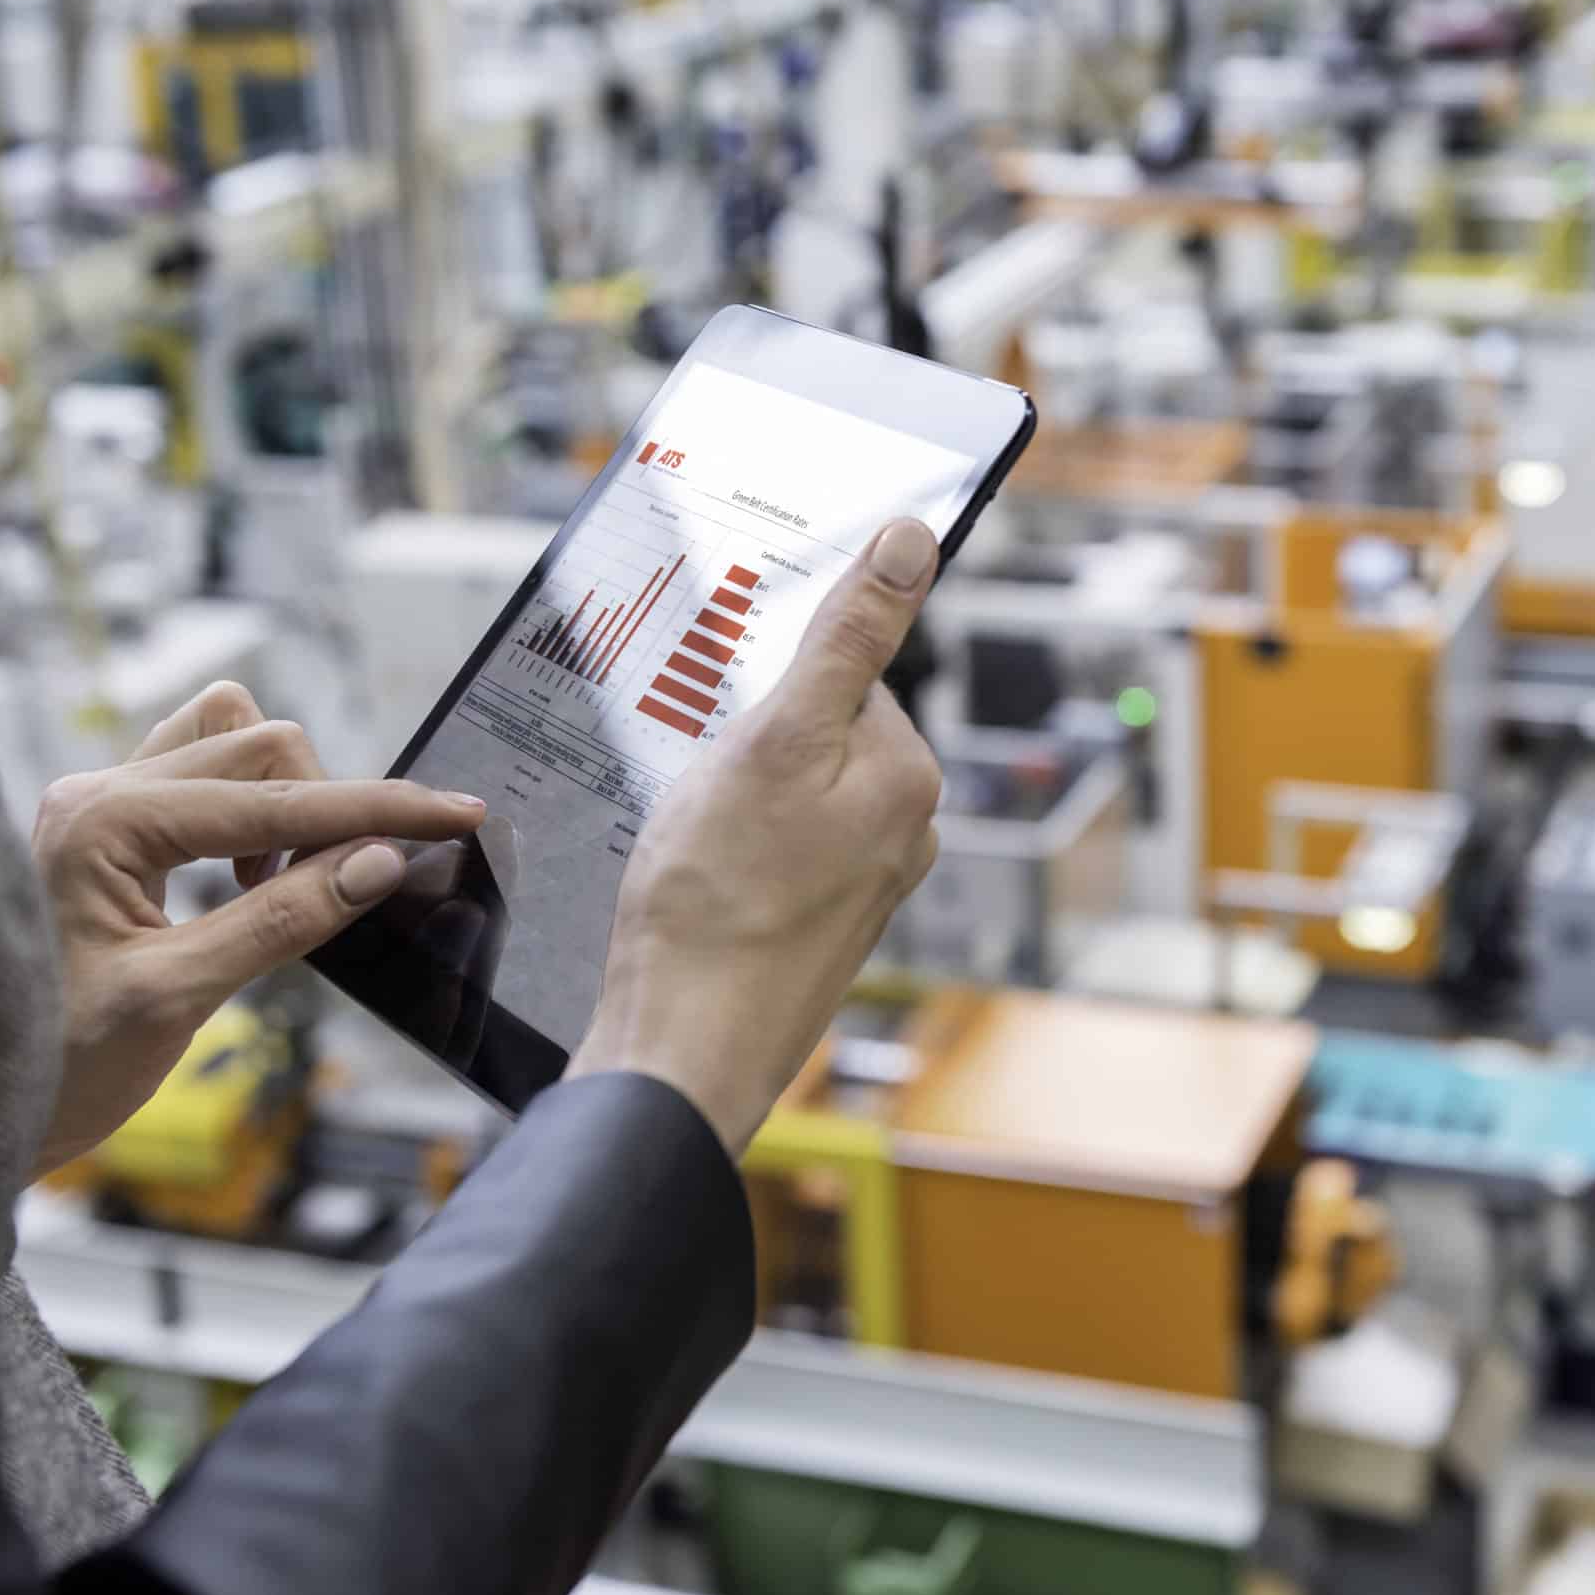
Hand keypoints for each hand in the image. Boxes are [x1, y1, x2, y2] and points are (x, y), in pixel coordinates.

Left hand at [29, 682, 485, 1175]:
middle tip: (346, 891)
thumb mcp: (178, 1000)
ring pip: (230, 741)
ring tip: (281, 887)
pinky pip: (202, 775)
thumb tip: (377, 861)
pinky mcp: (110, 829)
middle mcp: (97, 791)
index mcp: (104, 822)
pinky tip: (251, 880)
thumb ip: (282, 921)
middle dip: (328, 807)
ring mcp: (100, 805)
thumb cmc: (56, 1064)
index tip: (457, 814)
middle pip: (259, 745)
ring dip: (285, 798)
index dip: (377, 809)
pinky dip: (252, 810)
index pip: (274, 799)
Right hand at [570, 520, 944, 1151]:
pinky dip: (727, 854)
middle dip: (749, 744)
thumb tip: (914, 542)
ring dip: (730, 801)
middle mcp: (905, 831)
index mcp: (909, 775)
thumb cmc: (714, 903)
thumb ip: (848, 638)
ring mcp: (863, 885)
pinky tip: (693, 885)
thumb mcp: (774, 740)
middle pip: (814, 732)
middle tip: (700, 791)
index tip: (724, 720)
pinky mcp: (818, 927)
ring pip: (786, 794)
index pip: (842, 673)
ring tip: (693, 847)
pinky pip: (770, 852)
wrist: (680, 1051)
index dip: (768, 688)